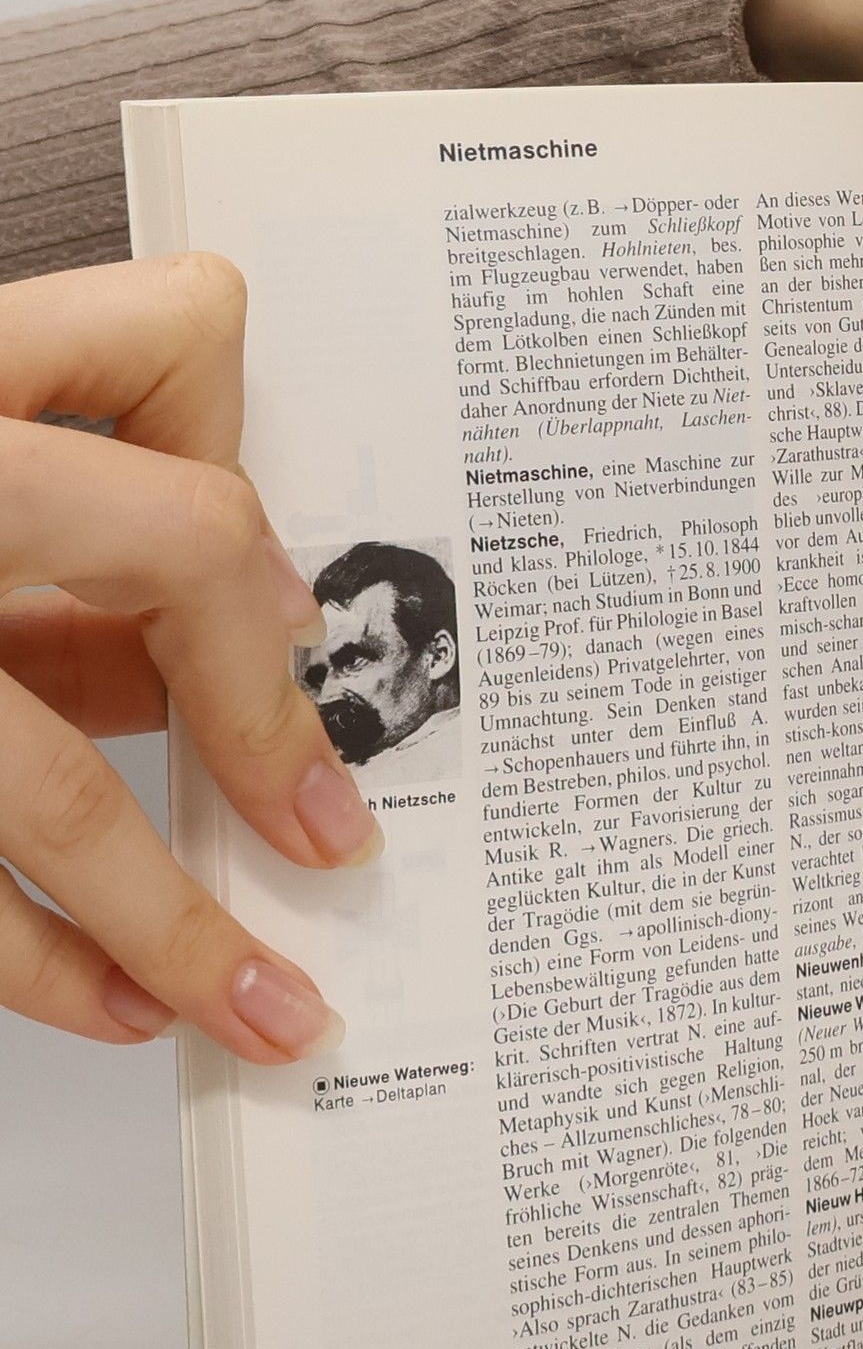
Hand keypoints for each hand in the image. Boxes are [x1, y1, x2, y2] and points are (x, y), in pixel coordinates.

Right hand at [0, 256, 379, 1062]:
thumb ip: (65, 510)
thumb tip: (252, 617)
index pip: (169, 341)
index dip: (251, 473)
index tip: (293, 613)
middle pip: (167, 545)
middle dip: (268, 717)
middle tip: (335, 841)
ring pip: (45, 785)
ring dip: (173, 923)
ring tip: (259, 1007)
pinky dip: (40, 964)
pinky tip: (110, 1005)